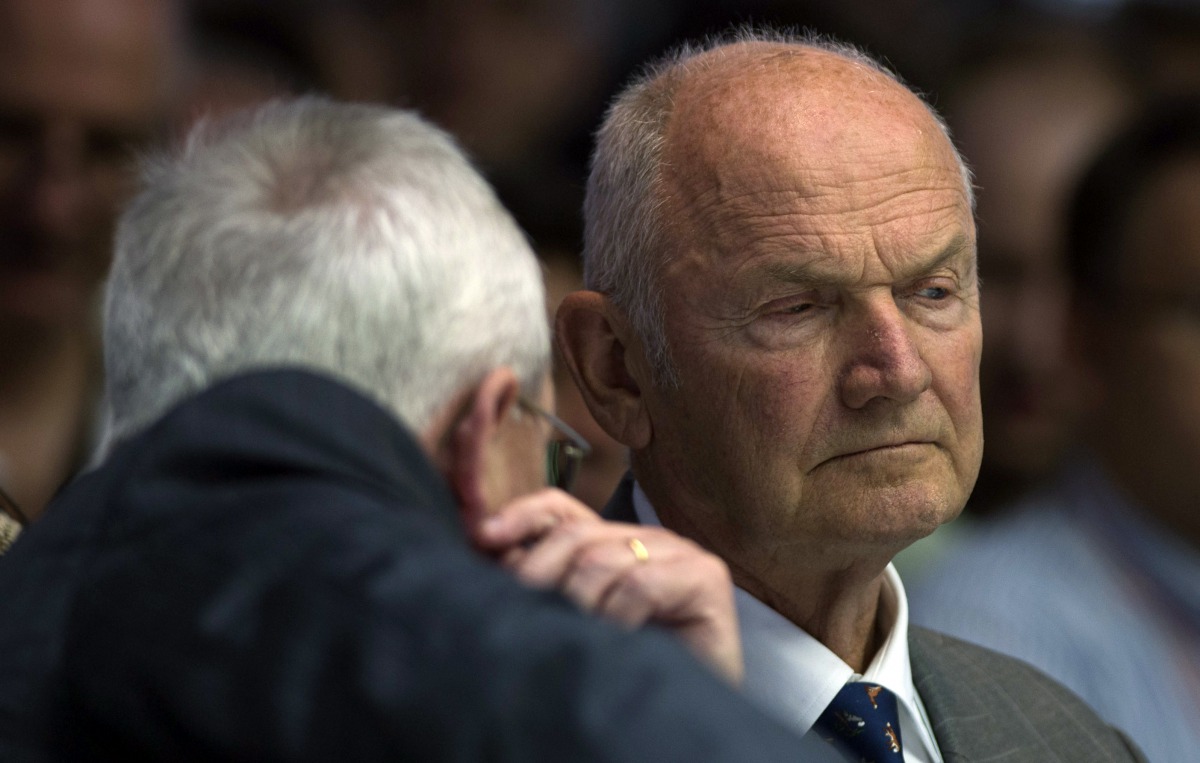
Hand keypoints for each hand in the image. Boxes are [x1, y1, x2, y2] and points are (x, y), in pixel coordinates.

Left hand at [472, 489, 742, 683]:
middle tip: (523, 614)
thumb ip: (539, 587)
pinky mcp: (705, 576)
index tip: (483, 538)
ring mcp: (679, 553)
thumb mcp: (573, 623)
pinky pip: (641, 583)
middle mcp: (646, 539)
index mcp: (612, 544)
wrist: (687, 718)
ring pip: (603, 559)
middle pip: (575, 534)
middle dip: (539, 573)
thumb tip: (483, 552)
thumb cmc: (626, 673)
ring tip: (576, 639)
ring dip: (578, 604)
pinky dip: (617, 616)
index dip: (520, 514)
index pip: (559, 509)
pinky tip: (616, 643)